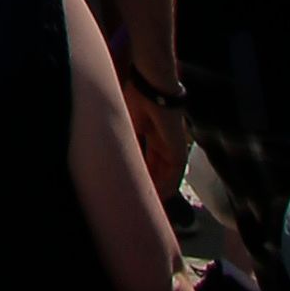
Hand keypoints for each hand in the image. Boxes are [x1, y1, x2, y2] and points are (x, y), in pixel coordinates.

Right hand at [125, 76, 188, 207]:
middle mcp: (163, 144)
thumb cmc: (135, 97)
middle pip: (157, 171)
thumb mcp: (125, 123)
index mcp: (150, 134)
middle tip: (134, 201)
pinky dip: (165, 188)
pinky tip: (156, 198)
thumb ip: (124, 141)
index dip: (139, 175)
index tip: (127, 188)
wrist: (152, 87)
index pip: (147, 161)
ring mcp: (172, 148)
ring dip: (156, 190)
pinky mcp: (178, 151)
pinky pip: (174, 176)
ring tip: (143, 203)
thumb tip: (111, 159)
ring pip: (166, 177)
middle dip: (147, 186)